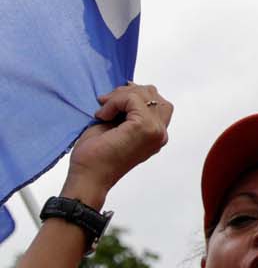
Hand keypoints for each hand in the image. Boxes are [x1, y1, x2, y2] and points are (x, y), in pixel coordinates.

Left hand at [61, 83, 171, 209]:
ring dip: (120, 96)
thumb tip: (130, 90)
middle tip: (106, 102)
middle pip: (155, 95)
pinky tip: (102, 115)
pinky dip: (114, 102)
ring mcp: (155, 131)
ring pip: (145, 93)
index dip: (136, 95)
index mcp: (156, 135)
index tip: (112, 100)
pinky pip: (133, 99)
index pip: (159, 102)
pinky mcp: (144, 127)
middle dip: (128, 92)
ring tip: (103, 110)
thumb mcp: (116, 128)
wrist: (87, 177)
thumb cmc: (96, 157)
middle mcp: (160, 133)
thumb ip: (129, 113)